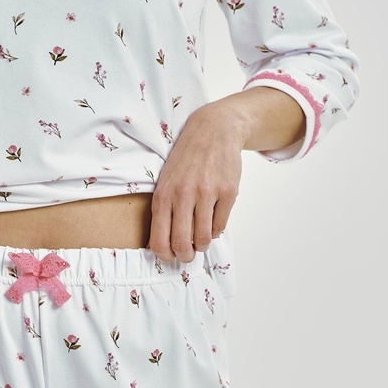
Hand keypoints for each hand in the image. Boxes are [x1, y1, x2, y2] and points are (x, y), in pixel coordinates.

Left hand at [147, 100, 244, 262]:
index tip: (170, 256)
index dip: (165, 255)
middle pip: (182, 244)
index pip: (159, 240)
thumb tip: (162, 245)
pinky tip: (212, 220)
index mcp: (163, 195)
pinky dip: (215, 229)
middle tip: (188, 255)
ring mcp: (207, 193)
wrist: (213, 130)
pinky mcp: (228, 192)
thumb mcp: (165, 181)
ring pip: (203, 238)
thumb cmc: (186, 160)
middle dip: (185, 256)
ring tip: (201, 239)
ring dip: (202, 244)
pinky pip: (220, 226)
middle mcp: (184, 195)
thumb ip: (163, 210)